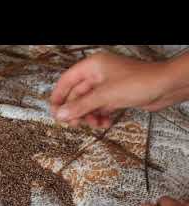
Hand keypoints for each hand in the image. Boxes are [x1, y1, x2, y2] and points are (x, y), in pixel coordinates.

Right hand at [50, 51, 188, 128]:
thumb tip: (60, 114)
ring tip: (93, 124)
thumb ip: (80, 106)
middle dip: (75, 110)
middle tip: (73, 124)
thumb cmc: (139, 82)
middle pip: (77, 94)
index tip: (54, 112)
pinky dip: (100, 116)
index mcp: (92, 66)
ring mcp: (107, 85)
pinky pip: (100, 107)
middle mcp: (98, 74)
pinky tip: (104, 123)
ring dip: (88, 116)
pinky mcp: (116, 95)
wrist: (166, 87)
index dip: (59, 96)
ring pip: (88, 103)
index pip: (67, 81)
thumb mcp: (104, 96)